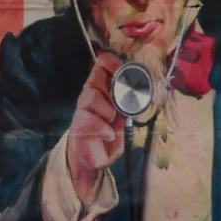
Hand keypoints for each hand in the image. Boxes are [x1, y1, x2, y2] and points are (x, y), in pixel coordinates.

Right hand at [66, 51, 124, 205]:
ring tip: (112, 121)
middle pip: (95, 76)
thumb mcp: (125, 118)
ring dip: (107, 110)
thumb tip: (143, 93)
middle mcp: (90, 94)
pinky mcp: (77, 124)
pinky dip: (103, 128)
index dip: (112, 63)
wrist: (94, 158)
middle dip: (111, 89)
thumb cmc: (109, 134)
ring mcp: (82, 109)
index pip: (102, 64)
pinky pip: (89, 119)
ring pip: (91, 96)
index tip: (122, 70)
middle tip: (119, 104)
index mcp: (103, 88)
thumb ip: (131, 105)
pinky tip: (108, 134)